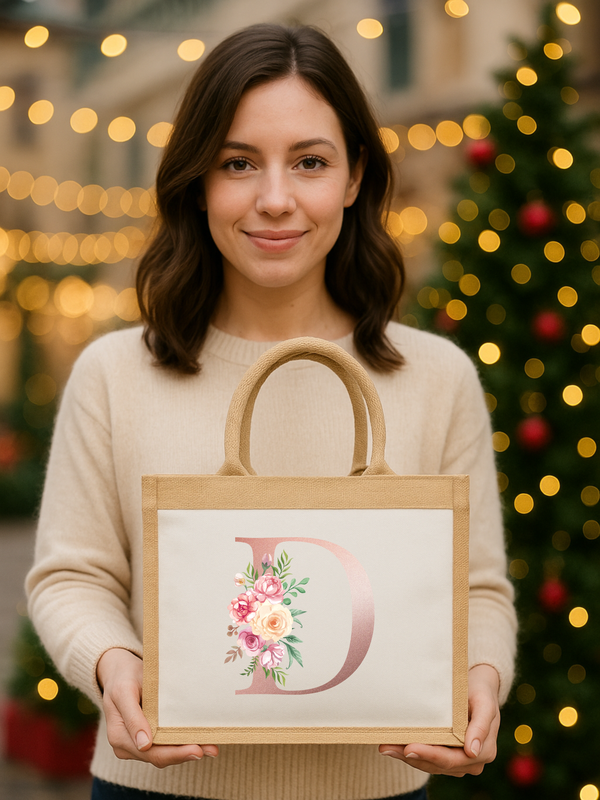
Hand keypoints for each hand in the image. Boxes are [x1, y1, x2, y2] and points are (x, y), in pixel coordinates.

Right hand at [97, 648, 218, 766]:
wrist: (119, 671)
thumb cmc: (123, 678)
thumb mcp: (124, 691)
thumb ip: (133, 717)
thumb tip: (144, 745)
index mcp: (120, 736)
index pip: (150, 752)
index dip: (174, 753)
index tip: (195, 749)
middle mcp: (128, 745)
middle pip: (160, 756)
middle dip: (186, 754)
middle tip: (211, 750)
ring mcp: (137, 743)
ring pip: (165, 753)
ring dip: (187, 750)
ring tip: (211, 747)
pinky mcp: (148, 736)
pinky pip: (165, 744)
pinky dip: (182, 743)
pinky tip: (200, 740)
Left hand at [378, 664, 499, 776]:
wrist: (479, 688)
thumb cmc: (481, 693)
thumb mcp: (485, 703)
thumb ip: (481, 726)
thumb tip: (472, 751)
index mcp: (483, 751)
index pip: (452, 759)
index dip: (430, 755)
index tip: (409, 748)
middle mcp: (471, 762)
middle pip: (437, 764)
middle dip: (412, 756)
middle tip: (387, 747)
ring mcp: (458, 761)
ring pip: (429, 764)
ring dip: (406, 757)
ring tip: (385, 746)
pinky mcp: (447, 756)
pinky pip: (427, 759)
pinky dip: (410, 754)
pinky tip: (394, 747)